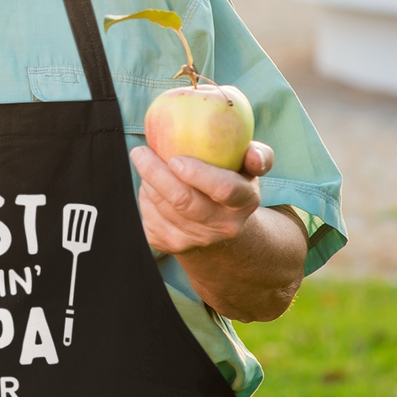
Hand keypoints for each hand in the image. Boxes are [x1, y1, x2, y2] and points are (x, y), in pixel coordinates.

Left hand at [129, 141, 273, 255]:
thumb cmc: (231, 182)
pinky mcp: (170, 245)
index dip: (198, 174)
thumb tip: (253, 154)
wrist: (219, 226)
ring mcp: (196, 239)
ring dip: (148, 181)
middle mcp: (223, 226)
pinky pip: (148, 217)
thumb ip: (257, 156)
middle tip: (139, 151)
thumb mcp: (248, 169)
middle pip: (183, 201)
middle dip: (156, 173)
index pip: (224, 189)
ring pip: (162, 207)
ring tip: (144, 160)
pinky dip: (145, 196)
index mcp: (244, 202)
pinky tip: (150, 185)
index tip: (176, 159)